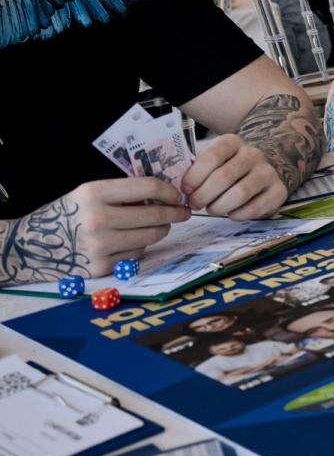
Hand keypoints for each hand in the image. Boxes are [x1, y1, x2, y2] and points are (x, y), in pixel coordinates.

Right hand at [13, 178, 191, 279]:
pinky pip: (137, 255)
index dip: (169, 191)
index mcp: (94, 193)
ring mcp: (100, 246)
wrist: (29, 247)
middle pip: (155, 216)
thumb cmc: (66, 215)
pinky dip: (140, 247)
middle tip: (181, 213)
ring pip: (150, 237)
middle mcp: (98, 219)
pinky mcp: (101, 267)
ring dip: (160, 231)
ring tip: (158, 226)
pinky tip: (131, 242)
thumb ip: (122, 193)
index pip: (148, 188)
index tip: (176, 195)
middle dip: (174, 213)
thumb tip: (163, 194)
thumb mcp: (88, 194)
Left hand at [184, 135, 289, 218]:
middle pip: (224, 176)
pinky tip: (231, 213)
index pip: (212, 156)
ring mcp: (268, 172)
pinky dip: (237, 215)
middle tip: (195, 204)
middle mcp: (253, 154)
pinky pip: (254, 208)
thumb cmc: (228, 168)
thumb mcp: (213, 161)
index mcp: (232, 142)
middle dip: (203, 195)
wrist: (262, 172)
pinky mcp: (279, 191)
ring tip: (212, 209)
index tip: (185, 189)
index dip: (195, 176)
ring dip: (219, 206)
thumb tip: (181, 190)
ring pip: (240, 193)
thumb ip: (197, 171)